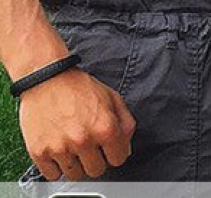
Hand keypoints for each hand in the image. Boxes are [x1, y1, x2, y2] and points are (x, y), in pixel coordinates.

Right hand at [19, 67, 135, 180]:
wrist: (47, 79)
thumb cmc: (78, 87)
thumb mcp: (112, 98)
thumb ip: (125, 123)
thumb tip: (126, 147)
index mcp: (105, 127)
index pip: (118, 159)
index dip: (115, 153)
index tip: (109, 149)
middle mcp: (83, 140)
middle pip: (97, 171)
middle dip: (97, 160)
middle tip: (90, 147)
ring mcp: (60, 148)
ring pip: (75, 175)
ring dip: (77, 165)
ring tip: (74, 147)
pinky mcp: (40, 152)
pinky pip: (52, 176)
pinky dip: (56, 167)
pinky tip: (60, 151)